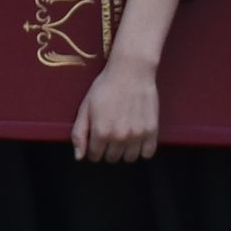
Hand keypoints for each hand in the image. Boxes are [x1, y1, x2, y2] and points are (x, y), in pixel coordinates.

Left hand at [71, 48, 161, 163]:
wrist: (131, 72)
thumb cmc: (105, 87)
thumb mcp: (85, 107)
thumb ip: (79, 133)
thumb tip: (79, 157)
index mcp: (101, 132)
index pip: (95, 156)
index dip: (93, 148)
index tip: (96, 139)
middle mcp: (119, 137)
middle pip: (112, 158)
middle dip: (108, 149)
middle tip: (110, 133)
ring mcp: (137, 135)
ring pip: (129, 158)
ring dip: (124, 151)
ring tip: (123, 136)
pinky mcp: (152, 131)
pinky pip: (147, 153)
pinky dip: (142, 150)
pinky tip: (136, 138)